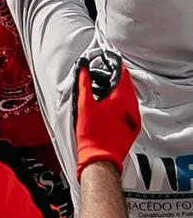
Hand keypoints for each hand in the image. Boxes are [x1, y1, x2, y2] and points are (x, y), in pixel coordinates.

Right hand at [76, 45, 142, 172]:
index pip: (123, 74)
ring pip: (131, 97)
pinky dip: (124, 104)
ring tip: (108, 90)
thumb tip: (83, 67)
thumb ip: (83, 83)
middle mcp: (131, 106)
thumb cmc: (92, 133)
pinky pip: (131, 110)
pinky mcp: (133, 127)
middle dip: (119, 77)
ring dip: (121, 91)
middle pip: (128, 85)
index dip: (116, 65)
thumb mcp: (84, 105)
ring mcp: (134, 117)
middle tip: (108, 73)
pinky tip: (112, 108)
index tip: (111, 60)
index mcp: (121, 98)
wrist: (101, 157)